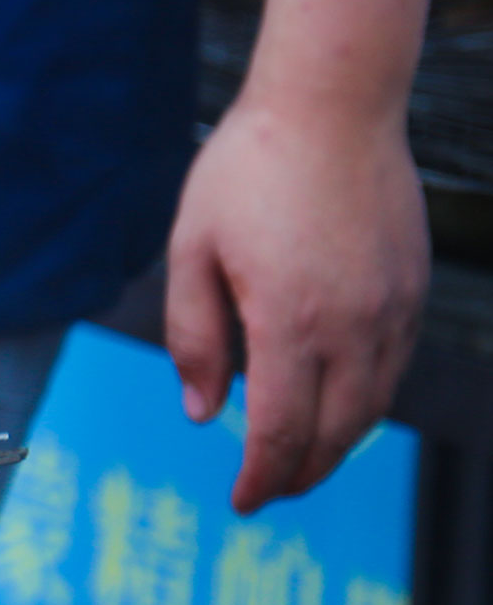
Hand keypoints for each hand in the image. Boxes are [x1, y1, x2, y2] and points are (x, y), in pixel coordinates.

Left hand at [165, 94, 427, 511]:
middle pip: (335, 434)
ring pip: (373, 408)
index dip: (262, 477)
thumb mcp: (191, 249)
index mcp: (290, 321)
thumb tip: (201, 410)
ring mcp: (393, 308)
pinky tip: (336, 402)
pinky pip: (394, 368)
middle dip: (299, 474)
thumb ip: (194, 336)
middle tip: (268, 491)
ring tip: (299, 460)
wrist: (332, 104)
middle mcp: (353, 325)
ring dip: (336, 445)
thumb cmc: (249, 169)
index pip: (281, 431)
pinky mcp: (413, 288)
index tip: (243, 500)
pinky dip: (365, 401)